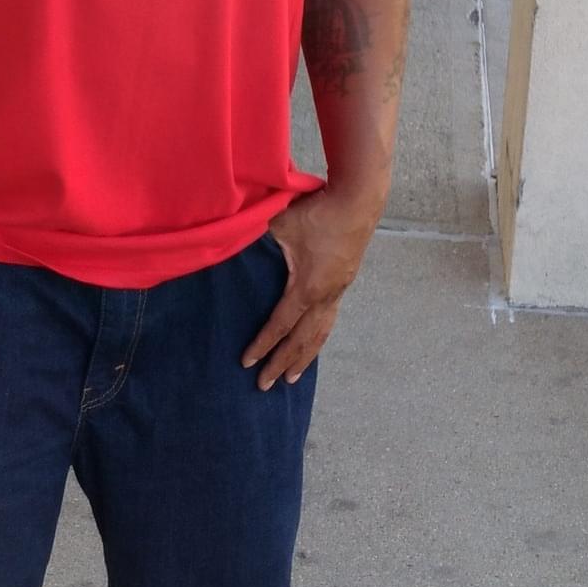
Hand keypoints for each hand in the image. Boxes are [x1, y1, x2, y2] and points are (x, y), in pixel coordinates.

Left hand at [241, 188, 379, 390]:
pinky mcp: (344, 283)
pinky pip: (328, 320)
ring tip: (293, 378)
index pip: (280, 325)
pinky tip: (312, 344)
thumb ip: (256, 240)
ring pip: (320, 334)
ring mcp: (338, 291)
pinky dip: (318, 339)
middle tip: (266, 386)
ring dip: (305, 357)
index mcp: (308, 287)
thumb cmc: (318, 212)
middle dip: (283, 364)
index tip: (247, 363)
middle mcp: (325, 296)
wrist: (359, 200)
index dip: (263, 345)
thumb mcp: (280, 225)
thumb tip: (228, 245)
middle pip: (302, 340)